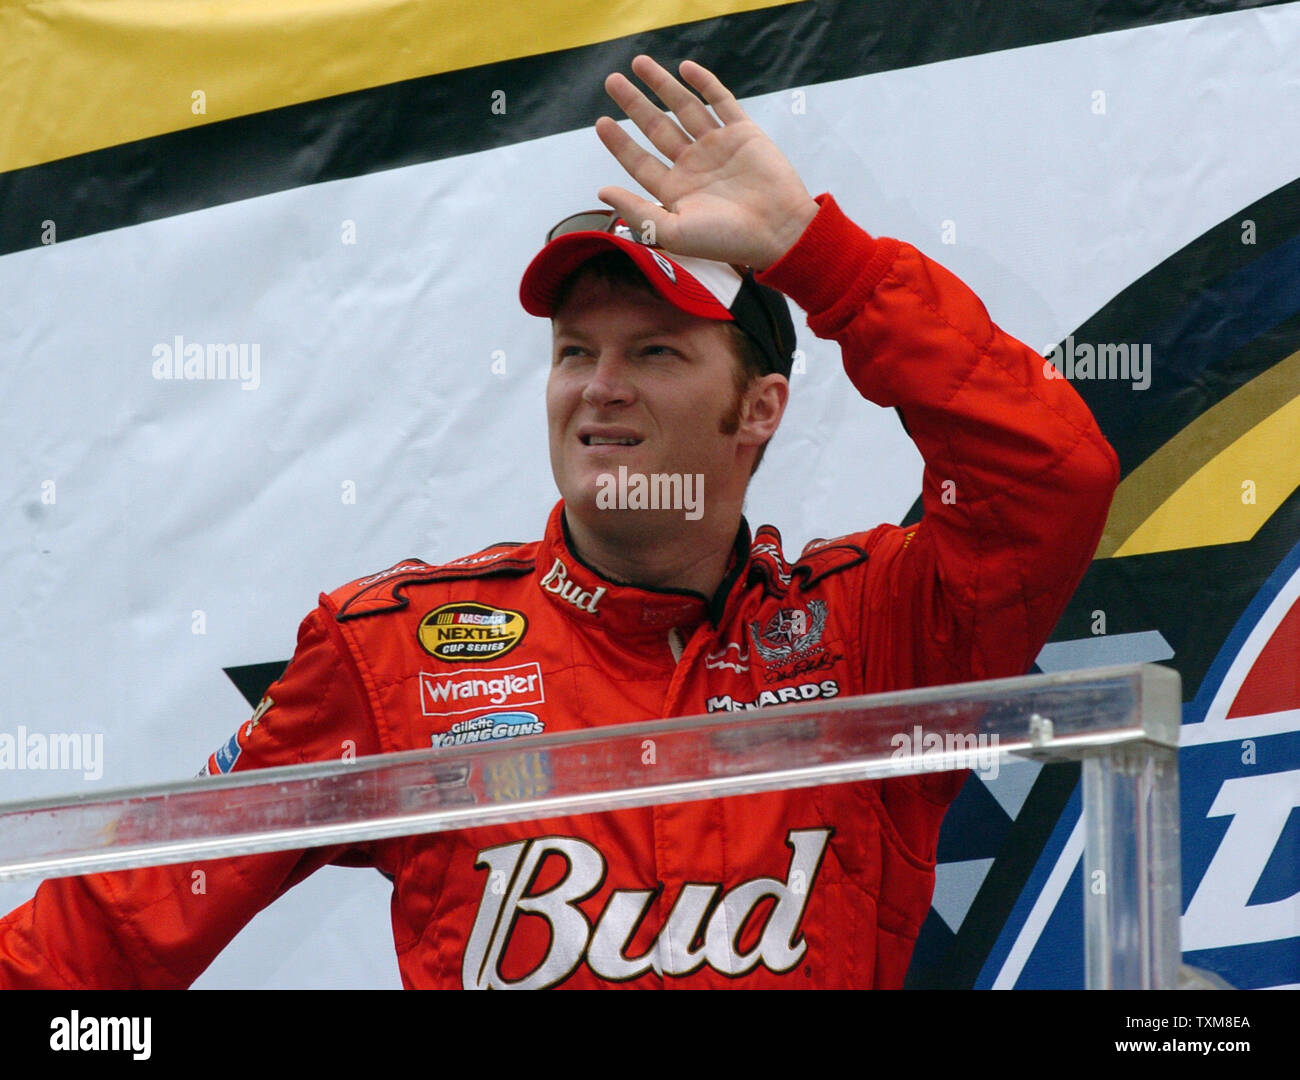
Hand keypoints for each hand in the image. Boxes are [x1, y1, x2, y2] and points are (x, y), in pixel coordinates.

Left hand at [595, 56, 818, 271]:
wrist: (778, 232)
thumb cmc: (726, 241)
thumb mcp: (674, 232)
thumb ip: (637, 212)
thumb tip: (602, 192)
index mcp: (675, 191)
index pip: (640, 161)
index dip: (620, 142)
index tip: (601, 121)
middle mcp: (694, 166)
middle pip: (657, 128)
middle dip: (634, 104)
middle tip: (612, 81)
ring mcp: (718, 147)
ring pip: (684, 108)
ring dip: (662, 85)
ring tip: (639, 63)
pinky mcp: (743, 134)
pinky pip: (721, 102)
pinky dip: (704, 84)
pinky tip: (685, 68)